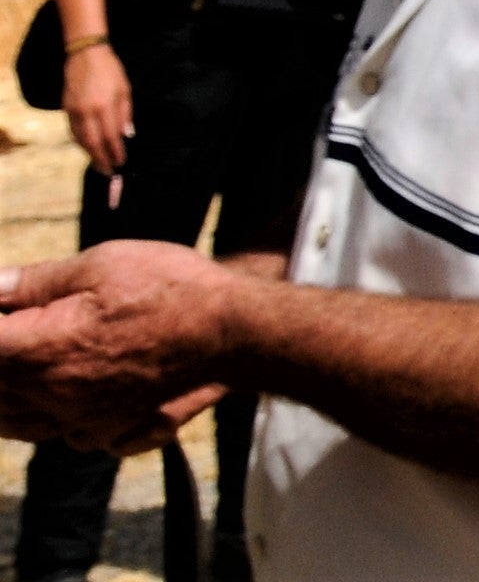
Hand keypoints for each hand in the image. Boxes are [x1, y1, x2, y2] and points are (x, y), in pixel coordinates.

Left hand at [0, 244, 237, 450]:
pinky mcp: (108, 430)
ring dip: (7, 400)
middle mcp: (52, 394)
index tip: (5, 313)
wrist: (232, 330)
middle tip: (15, 332)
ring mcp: (79, 419)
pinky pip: (60, 437)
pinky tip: (55, 397)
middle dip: (0, 362)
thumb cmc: (170, 288)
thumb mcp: (102, 264)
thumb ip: (35, 282)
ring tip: (19, 370)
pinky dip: (44, 420)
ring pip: (16, 423)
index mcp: (43, 350)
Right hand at [61, 40, 127, 176]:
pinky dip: (81, 143)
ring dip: (90, 154)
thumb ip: (125, 114)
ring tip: (99, 163)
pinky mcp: (66, 109)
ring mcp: (73, 111)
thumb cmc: (110, 71)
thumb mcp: (125, 90)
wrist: (85, 55)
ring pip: (80, 140)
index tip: (121, 162)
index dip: (116, 152)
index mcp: (104, 106)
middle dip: (101, 159)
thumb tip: (127, 135)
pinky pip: (73, 132)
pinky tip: (88, 148)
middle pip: (93, 143)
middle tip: (108, 171)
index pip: (110, 137)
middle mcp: (86, 111)